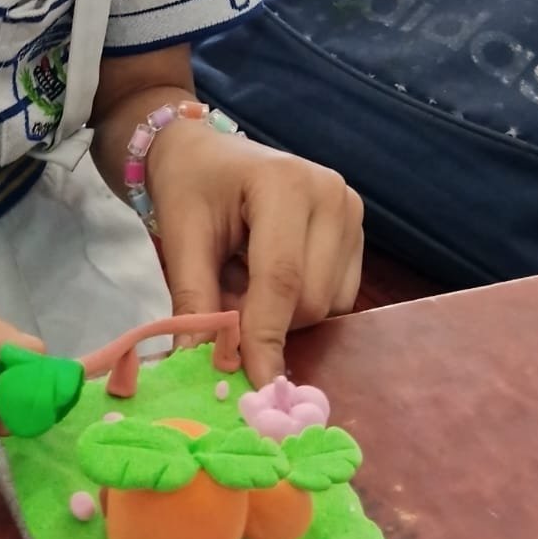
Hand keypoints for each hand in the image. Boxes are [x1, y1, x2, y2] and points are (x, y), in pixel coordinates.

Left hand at [148, 124, 363, 387]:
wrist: (204, 152)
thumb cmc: (189, 185)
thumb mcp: (180, 236)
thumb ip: (193, 300)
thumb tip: (198, 367)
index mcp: (284, 182)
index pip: (282, 278)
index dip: (265, 336)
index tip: (254, 386)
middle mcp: (332, 194)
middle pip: (310, 299)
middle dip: (266, 322)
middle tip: (224, 300)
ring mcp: (351, 211)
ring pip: (328, 304)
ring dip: (284, 314)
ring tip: (244, 278)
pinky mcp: (357, 232)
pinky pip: (338, 297)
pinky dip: (301, 303)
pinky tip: (270, 274)